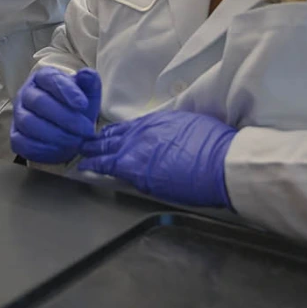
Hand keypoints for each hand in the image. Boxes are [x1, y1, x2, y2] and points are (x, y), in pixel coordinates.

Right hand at [11, 67, 101, 163]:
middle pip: (39, 101)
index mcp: (44, 77)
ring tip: (76, 141)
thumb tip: (87, 74)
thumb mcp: (88, 93)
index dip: (67, 91)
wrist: (69, 129)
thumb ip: (90, 82)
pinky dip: (42, 148)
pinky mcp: (16, 136)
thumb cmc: (77, 107)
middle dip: (65, 117)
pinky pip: (22, 142)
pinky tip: (61, 149)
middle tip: (86, 129)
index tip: (83, 104)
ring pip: (28, 122)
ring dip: (55, 134)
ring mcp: (19, 115)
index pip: (51, 79)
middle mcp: (27, 93)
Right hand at [79, 110, 236, 208]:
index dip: (91, 164)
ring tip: (97, 136)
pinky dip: (126, 126)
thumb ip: (138, 178)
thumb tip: (126, 172)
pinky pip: (138, 121)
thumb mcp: (159, 190)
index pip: (105, 162)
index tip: (82, 165)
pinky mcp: (166, 117)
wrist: (224, 163)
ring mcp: (151, 126)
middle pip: (109, 142)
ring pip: (122, 129)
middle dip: (94, 146)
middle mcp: (138, 141)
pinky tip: (123, 127)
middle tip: (83, 148)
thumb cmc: (195, 185)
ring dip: (107, 134)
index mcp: (133, 163)